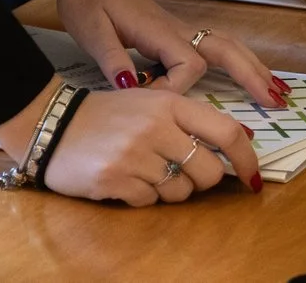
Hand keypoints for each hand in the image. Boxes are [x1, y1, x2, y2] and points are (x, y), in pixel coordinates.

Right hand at [0, 76, 265, 203]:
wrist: (53, 125)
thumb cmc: (108, 115)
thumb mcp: (152, 103)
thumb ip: (189, 120)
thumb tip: (237, 140)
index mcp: (172, 104)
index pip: (227, 132)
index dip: (246, 158)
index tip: (252, 177)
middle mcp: (157, 128)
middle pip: (208, 171)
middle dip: (202, 181)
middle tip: (182, 173)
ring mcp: (135, 155)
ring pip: (180, 191)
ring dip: (170, 190)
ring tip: (147, 172)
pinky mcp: (115, 179)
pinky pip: (149, 201)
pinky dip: (143, 197)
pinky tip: (126, 179)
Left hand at [54, 0, 285, 107]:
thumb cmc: (89, 0)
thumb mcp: (92, 32)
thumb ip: (113, 59)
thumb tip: (131, 87)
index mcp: (160, 32)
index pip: (187, 66)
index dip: (173, 89)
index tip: (146, 99)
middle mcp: (179, 30)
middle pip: (227, 50)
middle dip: (252, 75)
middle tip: (276, 100)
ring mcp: (181, 30)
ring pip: (228, 46)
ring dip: (253, 66)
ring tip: (275, 90)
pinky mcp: (177, 33)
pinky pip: (216, 47)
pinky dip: (239, 60)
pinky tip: (247, 72)